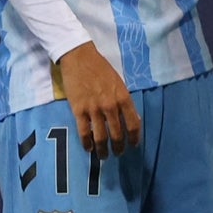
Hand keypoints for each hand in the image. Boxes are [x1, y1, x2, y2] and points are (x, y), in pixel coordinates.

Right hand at [58, 42, 140, 158]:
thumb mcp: (119, 83)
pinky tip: (88, 148)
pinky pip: (84, 132)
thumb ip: (125, 101)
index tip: (132, 145)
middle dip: (118, 147)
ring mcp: (94, 109)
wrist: (79, 57)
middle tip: (117, 153)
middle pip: (117, 134)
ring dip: (103, 150)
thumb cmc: (100, 67)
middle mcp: (110, 106)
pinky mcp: (79, 110)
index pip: (133, 125)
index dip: (134, 139)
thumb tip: (132, 118)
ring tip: (103, 156)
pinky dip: (87, 143)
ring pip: (101, 137)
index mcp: (123, 98)